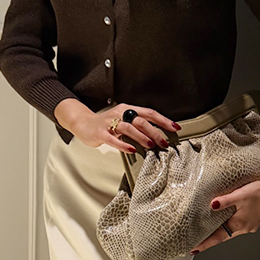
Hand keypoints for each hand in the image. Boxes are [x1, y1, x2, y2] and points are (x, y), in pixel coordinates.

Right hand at [53, 98, 180, 152]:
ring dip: (142, 137)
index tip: (175, 128)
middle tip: (164, 142)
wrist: (84, 123)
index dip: (163, 120)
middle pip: (141, 120)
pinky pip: (114, 139)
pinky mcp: (101, 133)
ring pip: (129, 128)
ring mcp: (110, 122)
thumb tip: (157, 136)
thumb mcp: (124, 121)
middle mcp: (120, 113)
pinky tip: (132, 150)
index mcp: (128, 109)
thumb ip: (138, 126)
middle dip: (155, 132)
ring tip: (151, 146)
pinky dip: (124, 145)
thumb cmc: (107, 124)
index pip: (149, 113)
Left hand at [190, 153, 259, 253]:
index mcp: (239, 224)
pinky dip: (230, 226)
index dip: (205, 244)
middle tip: (199, 242)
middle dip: (211, 240)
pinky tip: (227, 220)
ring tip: (209, 231)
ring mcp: (250, 225)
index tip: (194, 249)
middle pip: (223, 236)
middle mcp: (245, 228)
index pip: (217, 237)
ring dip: (221, 232)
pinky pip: (238, 226)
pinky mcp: (253, 221)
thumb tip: (211, 205)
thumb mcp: (239, 195)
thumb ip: (224, 201)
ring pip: (231, 232)